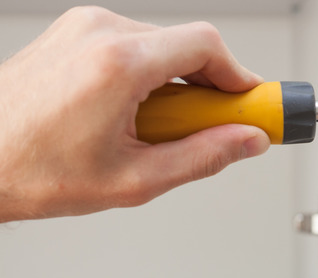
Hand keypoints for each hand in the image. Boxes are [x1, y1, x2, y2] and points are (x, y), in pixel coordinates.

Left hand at [0, 6, 269, 221]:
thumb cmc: (32, 170)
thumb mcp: (136, 179)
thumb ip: (203, 156)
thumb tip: (245, 142)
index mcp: (117, 63)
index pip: (207, 46)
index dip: (241, 77)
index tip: (254, 104)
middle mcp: (99, 32)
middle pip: (187, 45)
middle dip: (210, 88)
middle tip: (213, 128)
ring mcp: (82, 28)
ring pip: (161, 45)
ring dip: (177, 85)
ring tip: (160, 129)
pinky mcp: (73, 34)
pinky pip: (133, 45)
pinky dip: (149, 77)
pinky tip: (135, 114)